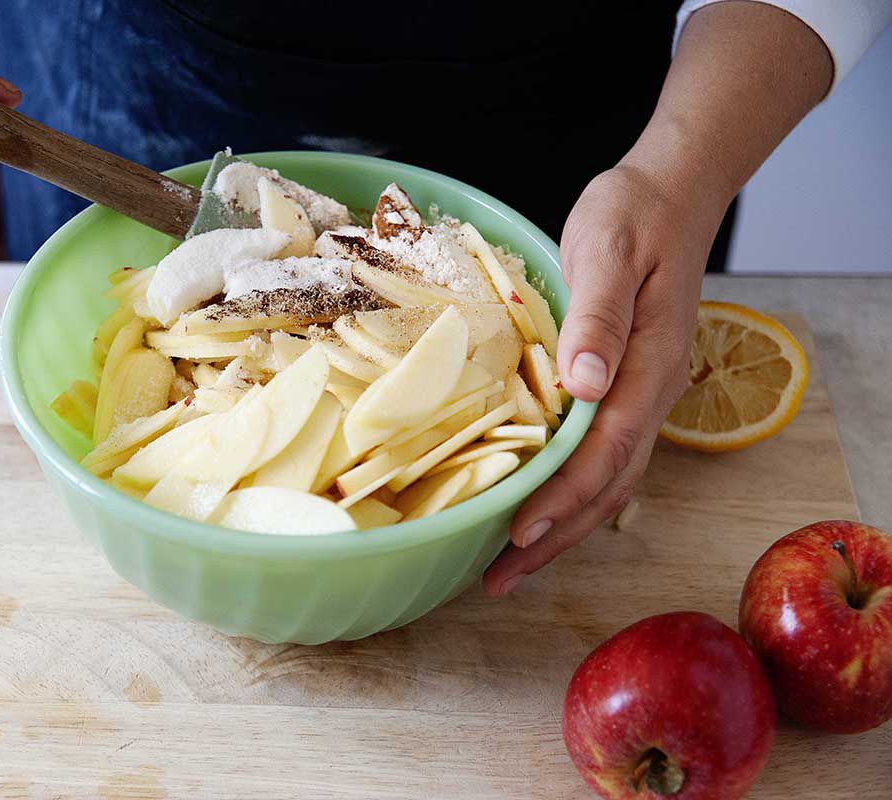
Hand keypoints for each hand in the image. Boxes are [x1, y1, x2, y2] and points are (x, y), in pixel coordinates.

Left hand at [483, 163, 724, 594]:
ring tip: (511, 566)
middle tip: (500, 579)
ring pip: (605, 480)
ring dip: (561, 527)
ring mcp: (638, 394)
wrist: (667, 196)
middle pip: (607, 484)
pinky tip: (536, 510)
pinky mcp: (621, 388)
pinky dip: (568, 494)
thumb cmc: (633, 217)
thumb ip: (599, 315)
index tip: (520, 533)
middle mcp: (649, 392)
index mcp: (649, 366)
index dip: (564, 497)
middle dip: (556, 536)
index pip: (607, 450)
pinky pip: (599, 457)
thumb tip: (585, 384)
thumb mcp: (609, 251)